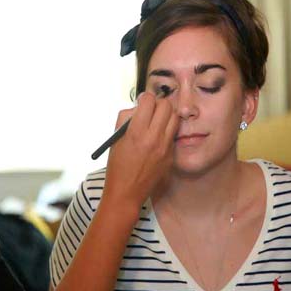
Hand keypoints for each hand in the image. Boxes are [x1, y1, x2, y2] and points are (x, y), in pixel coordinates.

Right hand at [102, 92, 178, 212]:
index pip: (148, 100)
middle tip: (151, 109)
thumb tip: (137, 106)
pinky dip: (166, 131)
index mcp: (137, 132)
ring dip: (166, 115)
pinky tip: (157, 138)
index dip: (144, 98)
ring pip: (175, 117)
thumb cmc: (117, 165)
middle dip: (157, 103)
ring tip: (156, 121)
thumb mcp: (116, 139)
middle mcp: (154, 138)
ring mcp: (165, 148)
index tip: (141, 101)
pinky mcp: (171, 156)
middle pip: (166, 105)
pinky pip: (173, 134)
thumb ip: (126, 119)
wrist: (127, 193)